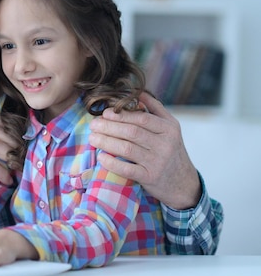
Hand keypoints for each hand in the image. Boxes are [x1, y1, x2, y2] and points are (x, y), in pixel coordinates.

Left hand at [88, 92, 201, 209]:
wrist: (183, 183)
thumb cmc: (171, 151)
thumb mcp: (170, 128)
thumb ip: (156, 109)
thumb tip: (138, 92)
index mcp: (168, 129)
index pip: (142, 118)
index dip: (121, 115)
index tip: (104, 113)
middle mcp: (165, 144)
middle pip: (132, 132)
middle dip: (109, 127)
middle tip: (93, 125)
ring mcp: (158, 162)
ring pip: (127, 149)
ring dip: (106, 142)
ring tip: (92, 138)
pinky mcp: (150, 178)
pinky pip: (127, 170)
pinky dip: (112, 163)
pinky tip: (101, 157)